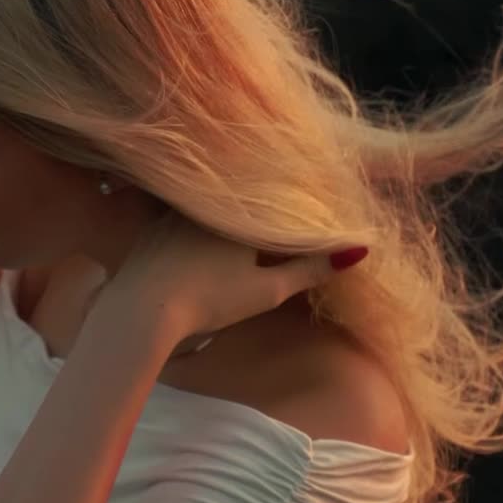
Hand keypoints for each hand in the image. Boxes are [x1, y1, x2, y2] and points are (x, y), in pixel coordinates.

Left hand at [100, 208, 368, 339]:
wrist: (142, 310)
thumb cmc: (210, 299)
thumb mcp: (267, 289)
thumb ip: (310, 269)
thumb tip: (359, 251)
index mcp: (238, 210)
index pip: (273, 194)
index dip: (292, 200)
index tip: (313, 199)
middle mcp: (204, 201)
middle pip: (239, 194)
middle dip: (258, 199)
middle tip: (278, 192)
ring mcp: (171, 212)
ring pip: (207, 202)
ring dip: (222, 206)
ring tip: (238, 226)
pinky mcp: (148, 227)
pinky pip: (177, 214)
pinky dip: (191, 220)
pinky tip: (194, 234)